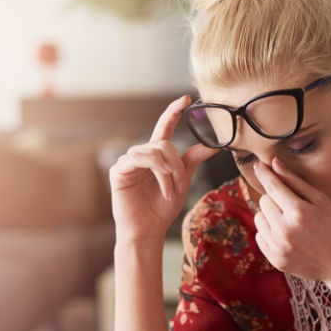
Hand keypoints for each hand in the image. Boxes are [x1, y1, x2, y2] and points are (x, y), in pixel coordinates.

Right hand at [109, 95, 217, 243]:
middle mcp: (140, 154)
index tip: (185, 99)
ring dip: (169, 172)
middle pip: (165, 143)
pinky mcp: (119, 170)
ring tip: (171, 191)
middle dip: (177, 165)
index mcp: (155, 155)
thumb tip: (212, 146)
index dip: (173, 112)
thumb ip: (192, 162)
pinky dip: (159, 174)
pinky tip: (162, 189)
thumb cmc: (161, 209)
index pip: (164, 127)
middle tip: (180, 185)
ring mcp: (128, 161)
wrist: (148, 231)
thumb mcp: (182, 182)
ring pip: (155, 151)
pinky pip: (142, 160)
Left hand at [252, 157, 330, 283]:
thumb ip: (295, 182)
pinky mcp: (275, 259)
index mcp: (299, 212)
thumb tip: (273, 163)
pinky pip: (260, 236)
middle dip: (275, 199)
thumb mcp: (322, 201)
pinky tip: (288, 236)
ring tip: (291, 222)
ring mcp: (279, 247)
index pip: (273, 186)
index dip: (265, 173)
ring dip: (270, 216)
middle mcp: (285, 230)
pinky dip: (270, 232)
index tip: (258, 164)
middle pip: (264, 201)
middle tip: (294, 207)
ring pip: (259, 218)